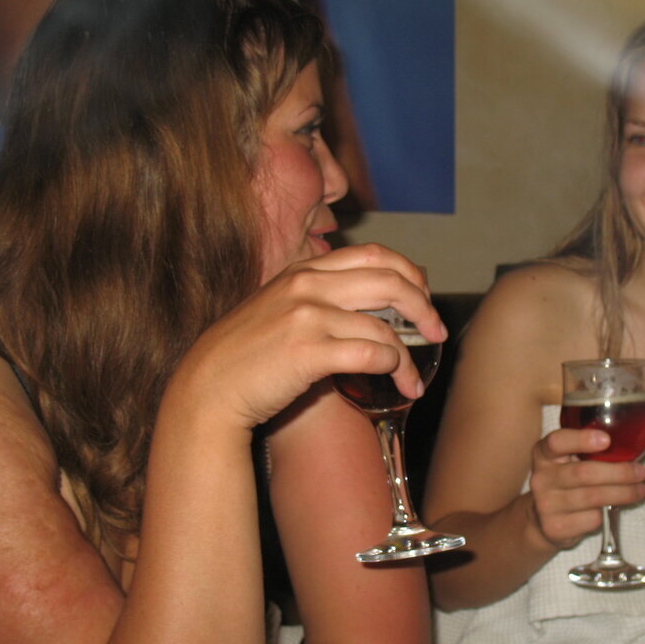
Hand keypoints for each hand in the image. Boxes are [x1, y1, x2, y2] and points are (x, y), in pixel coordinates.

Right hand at [174, 244, 447, 428]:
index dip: (409, 273)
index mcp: (303, 270)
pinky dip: (395, 369)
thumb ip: (317, 299)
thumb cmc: (245, 357)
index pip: (373, 254)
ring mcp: (307, 316)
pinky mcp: (309, 351)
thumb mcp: (278, 309)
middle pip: (390, 281)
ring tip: (414, 379)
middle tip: (437, 330)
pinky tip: (400, 384)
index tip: (423, 295)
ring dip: (409, 356)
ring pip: (385, 326)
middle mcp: (308, 285)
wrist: (207, 389)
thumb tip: (369, 309)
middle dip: (423, 306)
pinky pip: (372, 354)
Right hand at [525, 428, 644, 549]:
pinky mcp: (555, 527)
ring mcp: (546, 504)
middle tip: (640, 472)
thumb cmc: (567, 482)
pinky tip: (612, 510)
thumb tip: (629, 448)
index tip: (607, 440)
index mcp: (544, 454)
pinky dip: (607, 514)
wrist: (543, 520)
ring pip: (593, 498)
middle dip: (619, 473)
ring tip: (640, 491)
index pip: (557, 442)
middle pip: (584, 473)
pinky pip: (592, 519)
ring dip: (623, 494)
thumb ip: (587, 452)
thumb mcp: (568, 462)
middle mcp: (541, 478)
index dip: (581, 439)